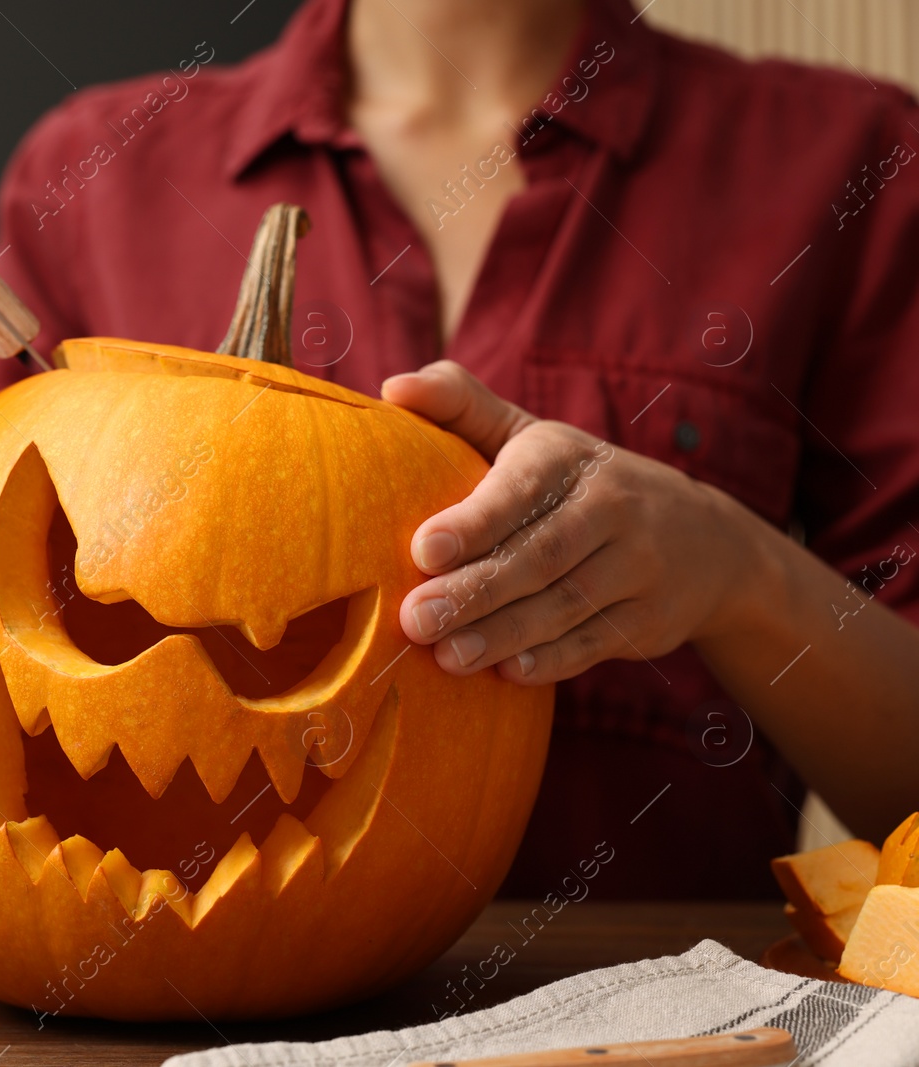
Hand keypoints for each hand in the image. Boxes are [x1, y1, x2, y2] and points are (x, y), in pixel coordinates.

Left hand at [383, 361, 758, 684]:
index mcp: (569, 461)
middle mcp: (612, 509)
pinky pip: (595, 643)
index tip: (422, 549)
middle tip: (415, 619)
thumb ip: (460, 406)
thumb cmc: (577, 482)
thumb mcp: (530, 437)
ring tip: (446, 656)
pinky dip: (553, 661)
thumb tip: (392, 386)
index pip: (519, 493)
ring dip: (503, 634)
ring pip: (564, 606)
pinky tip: (508, 673)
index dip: (474, 522)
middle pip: (539, 557)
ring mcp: (638, 568)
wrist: (707, 541)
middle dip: (475, 591)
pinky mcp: (648, 621)